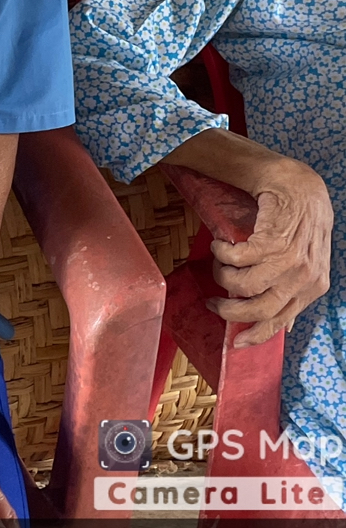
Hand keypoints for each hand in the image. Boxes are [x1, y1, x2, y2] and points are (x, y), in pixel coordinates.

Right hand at [208, 158, 332, 346]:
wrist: (299, 185)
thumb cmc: (300, 221)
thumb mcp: (305, 261)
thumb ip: (293, 290)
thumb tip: (281, 326)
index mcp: (314, 287)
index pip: (281, 321)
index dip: (255, 335)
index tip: (235, 341)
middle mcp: (304, 278)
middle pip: (259, 310)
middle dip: (229, 310)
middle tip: (213, 302)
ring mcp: (290, 261)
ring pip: (243, 286)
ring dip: (223, 275)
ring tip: (219, 263)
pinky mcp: (273, 241)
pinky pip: (236, 259)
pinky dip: (222, 253)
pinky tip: (221, 244)